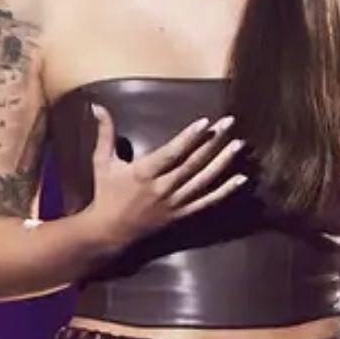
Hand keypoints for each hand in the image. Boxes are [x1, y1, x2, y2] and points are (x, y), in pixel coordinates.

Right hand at [84, 108, 247, 249]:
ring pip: (204, 180)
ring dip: (223, 162)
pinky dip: (226, 191)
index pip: (171, 153)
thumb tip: (97, 106)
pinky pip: (208, 202)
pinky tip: (241, 179)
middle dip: (213, 142)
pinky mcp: (183, 214)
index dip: (189, 138)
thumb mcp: (102, 162)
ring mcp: (175, 203)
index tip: (206, 123)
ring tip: (239, 144)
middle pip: (193, 163)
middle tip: (230, 123)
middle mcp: (162, 188)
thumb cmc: (106, 193)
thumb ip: (104, 133)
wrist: (109, 232)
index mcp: (143, 173)